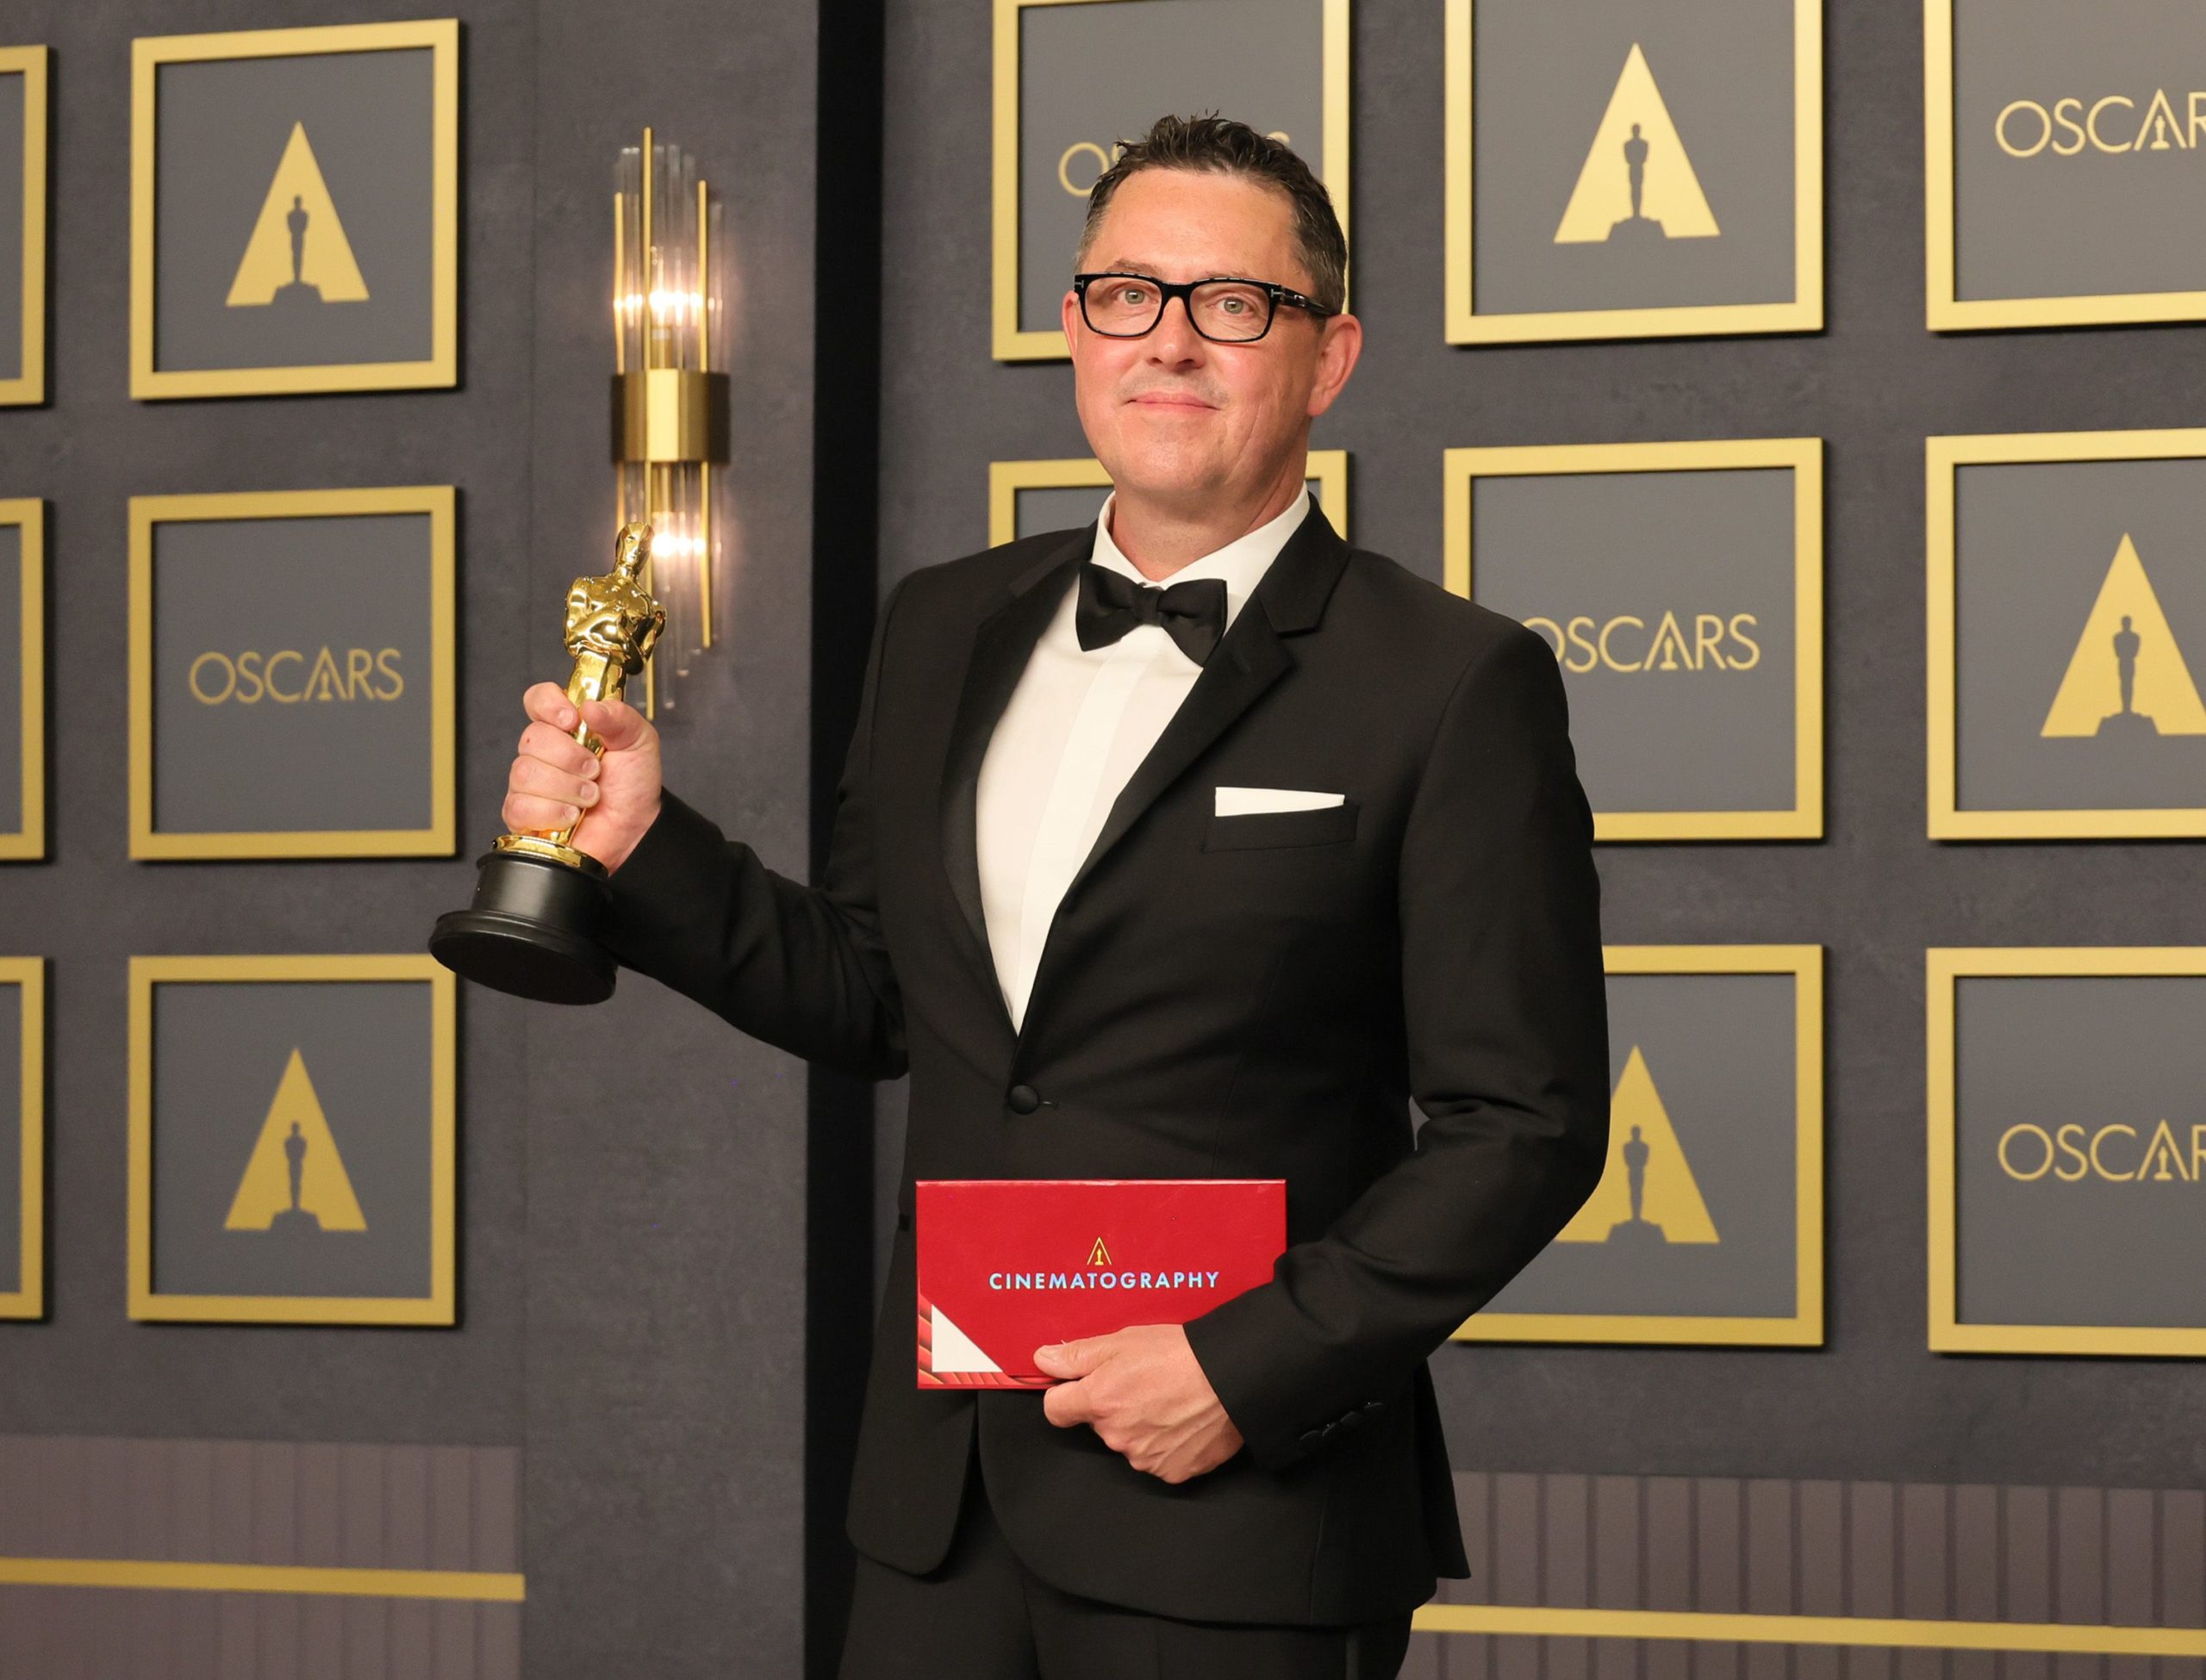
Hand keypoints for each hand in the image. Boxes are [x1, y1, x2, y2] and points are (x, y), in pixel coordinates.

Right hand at [500, 681, 662, 872]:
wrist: (635, 829)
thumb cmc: (632, 785)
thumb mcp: (639, 742)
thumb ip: (620, 718)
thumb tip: (591, 706)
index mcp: (566, 727)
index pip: (538, 699)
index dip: (549, 705)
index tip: (573, 720)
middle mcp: (543, 752)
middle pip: (532, 738)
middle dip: (570, 758)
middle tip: (595, 772)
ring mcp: (529, 783)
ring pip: (525, 773)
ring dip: (567, 787)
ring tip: (590, 797)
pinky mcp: (523, 815)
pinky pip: (520, 806)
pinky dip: (552, 812)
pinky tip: (571, 815)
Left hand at [1035, 1324, 1242, 1483]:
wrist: (1234, 1378)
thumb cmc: (1180, 1354)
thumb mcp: (1123, 1340)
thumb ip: (1077, 1354)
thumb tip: (1042, 1360)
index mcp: (1098, 1401)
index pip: (1055, 1410)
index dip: (1066, 1395)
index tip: (1082, 1385)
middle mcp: (1115, 1436)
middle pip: (1098, 1425)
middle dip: (1112, 1407)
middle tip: (1144, 1383)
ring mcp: (1143, 1458)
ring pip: (1129, 1443)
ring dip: (1141, 1426)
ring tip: (1170, 1401)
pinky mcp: (1171, 1472)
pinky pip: (1157, 1460)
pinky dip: (1166, 1444)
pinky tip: (1184, 1422)